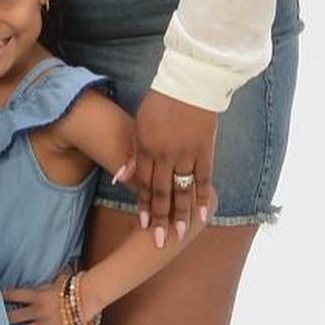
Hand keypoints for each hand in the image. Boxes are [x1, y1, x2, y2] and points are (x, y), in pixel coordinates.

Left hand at [3, 270, 72, 324]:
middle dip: (1, 320)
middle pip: (14, 316)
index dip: (2, 295)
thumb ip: (50, 280)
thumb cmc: (75, 286)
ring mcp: (45, 323)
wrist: (88, 296)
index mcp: (37, 295)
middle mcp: (37, 310)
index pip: (14, 294)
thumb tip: (52, 273)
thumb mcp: (59, 279)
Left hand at [130, 90, 217, 243]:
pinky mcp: (205, 149)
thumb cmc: (160, 103)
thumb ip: (133, 154)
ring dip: (181, 214)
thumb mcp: (139, 125)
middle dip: (160, 218)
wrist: (189, 82)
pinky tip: (204, 214)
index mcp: (146, 147)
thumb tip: (118, 179)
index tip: (143, 225)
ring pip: (182, 190)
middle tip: (160, 242)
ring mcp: (186, 153)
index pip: (143, 184)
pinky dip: (203, 196)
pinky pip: (204, 178)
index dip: (143, 205)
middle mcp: (165, 154)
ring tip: (181, 235)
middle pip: (161, 192)